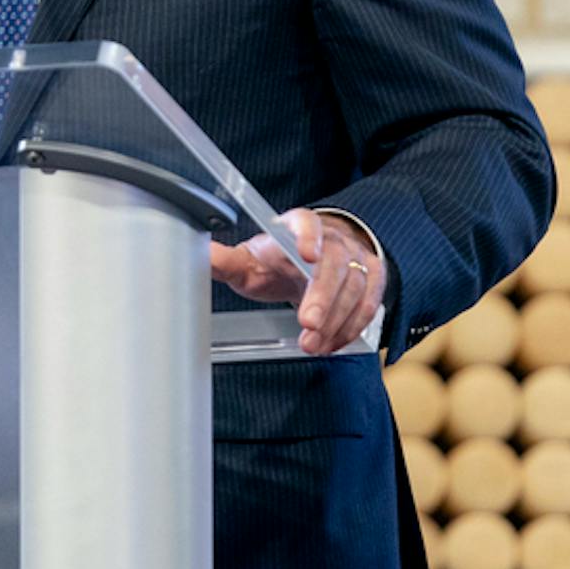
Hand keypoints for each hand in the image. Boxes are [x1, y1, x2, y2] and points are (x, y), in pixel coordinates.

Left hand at [207, 207, 383, 355]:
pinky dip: (351, 327)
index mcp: (297, 226)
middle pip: (334, 263)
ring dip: (335, 320)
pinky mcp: (371, 279)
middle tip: (308, 324)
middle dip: (323, 296)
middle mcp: (332, 238)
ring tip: (313, 345)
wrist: (311, 262)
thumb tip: (197, 255)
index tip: (307, 254)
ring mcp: (355, 258)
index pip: (307, 223)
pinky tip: (332, 344)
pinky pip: (369, 304)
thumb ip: (225, 261)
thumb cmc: (276, 261)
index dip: (309, 237)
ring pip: (355, 286)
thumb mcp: (248, 260)